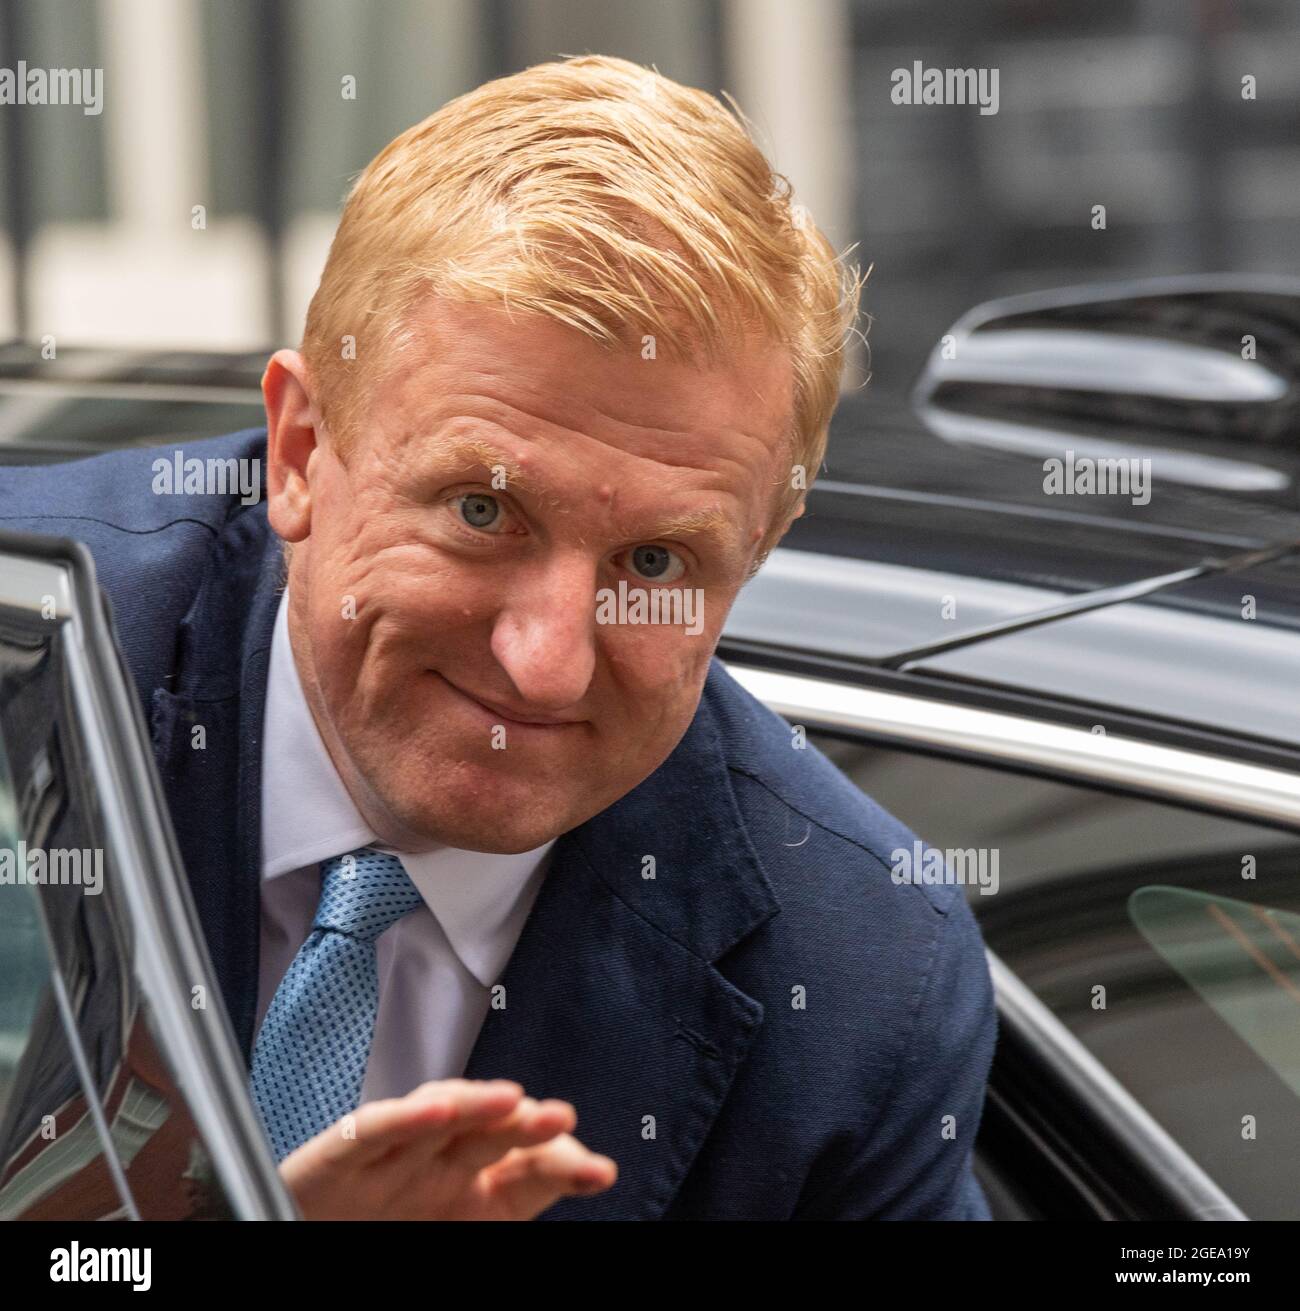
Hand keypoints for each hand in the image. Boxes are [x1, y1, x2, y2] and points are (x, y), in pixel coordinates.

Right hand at [278, 1078, 617, 1219]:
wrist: (287, 1232)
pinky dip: (402, 1118)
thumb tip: (582, 1175)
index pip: (527, 1170)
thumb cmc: (374, 1231)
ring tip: (512, 1102)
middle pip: (491, 1134)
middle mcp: (437, 1168)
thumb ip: (510, 1201)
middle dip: (529, 1124)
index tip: (599, 1172)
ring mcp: (391, 1159)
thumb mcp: (459, 1233)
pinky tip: (437, 1109)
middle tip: (561, 1120)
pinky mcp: (338, 1158)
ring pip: (439, 1118)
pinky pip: (372, 1131)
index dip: (563, 1163)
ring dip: (476, 1104)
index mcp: (472, 1194)